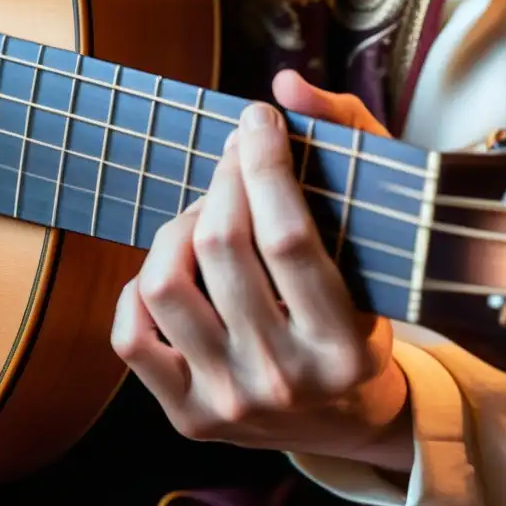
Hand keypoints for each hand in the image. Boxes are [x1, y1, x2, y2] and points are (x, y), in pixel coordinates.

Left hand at [110, 71, 413, 471]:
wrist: (337, 419)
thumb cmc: (355, 318)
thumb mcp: (375, 250)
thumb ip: (349, 150)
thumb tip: (284, 85)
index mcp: (344, 346)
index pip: (288, 237)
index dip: (263, 163)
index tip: (256, 120)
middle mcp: (283, 380)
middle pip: (222, 248)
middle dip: (223, 180)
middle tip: (233, 158)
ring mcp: (229, 402)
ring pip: (165, 283)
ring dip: (179, 227)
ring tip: (204, 218)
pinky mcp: (185, 415)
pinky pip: (129, 335)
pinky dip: (138, 289)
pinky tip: (171, 271)